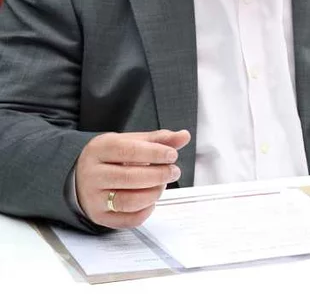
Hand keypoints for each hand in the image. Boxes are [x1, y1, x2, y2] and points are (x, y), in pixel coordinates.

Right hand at [74, 129, 190, 228]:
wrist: (80, 177)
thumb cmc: (111, 158)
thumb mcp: (131, 142)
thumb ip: (159, 140)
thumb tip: (184, 136)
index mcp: (99, 150)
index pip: (128, 151)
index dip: (154, 153)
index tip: (172, 155)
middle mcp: (92, 174)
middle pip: (130, 177)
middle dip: (159, 175)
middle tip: (174, 171)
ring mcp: (93, 198)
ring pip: (129, 201)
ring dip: (154, 193)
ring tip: (162, 184)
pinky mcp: (99, 216)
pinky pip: (127, 220)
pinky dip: (146, 211)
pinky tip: (151, 200)